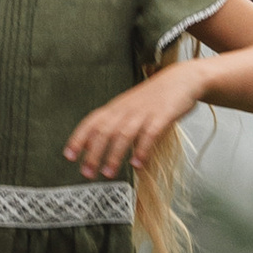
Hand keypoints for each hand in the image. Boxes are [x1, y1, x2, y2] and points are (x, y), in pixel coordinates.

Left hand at [65, 64, 197, 177]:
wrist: (182, 79)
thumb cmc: (154, 97)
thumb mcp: (129, 107)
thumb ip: (113, 124)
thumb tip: (94, 145)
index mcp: (116, 108)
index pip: (91, 122)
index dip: (79, 138)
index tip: (69, 156)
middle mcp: (126, 110)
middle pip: (104, 131)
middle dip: (93, 153)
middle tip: (87, 172)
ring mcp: (144, 113)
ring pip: (123, 134)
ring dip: (114, 155)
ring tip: (108, 173)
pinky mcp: (162, 116)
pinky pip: (150, 134)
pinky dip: (142, 149)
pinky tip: (138, 164)